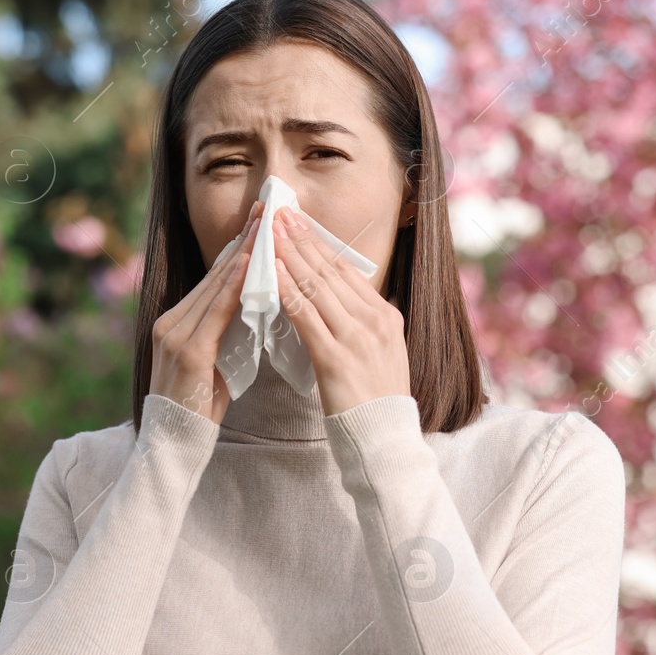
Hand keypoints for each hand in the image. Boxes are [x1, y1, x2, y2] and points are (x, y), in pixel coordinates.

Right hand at [150, 201, 264, 423]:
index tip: (260, 220)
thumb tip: (258, 307)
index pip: (214, 278)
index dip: (238, 248)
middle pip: (214, 273)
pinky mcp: (186, 352)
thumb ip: (228, 333)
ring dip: (243, 254)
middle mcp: (171, 321)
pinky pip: (216, 313)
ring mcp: (174, 334)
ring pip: (215, 286)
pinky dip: (235, 287)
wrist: (173, 446)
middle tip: (266, 207)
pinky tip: (251, 266)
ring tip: (265, 225)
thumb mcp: (216, 362)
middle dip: (243, 239)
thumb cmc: (200, 408)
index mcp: (177, 321)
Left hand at [271, 205, 410, 416]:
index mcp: (386, 316)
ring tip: (269, 233)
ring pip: (316, 287)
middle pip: (330, 271)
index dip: (319, 244)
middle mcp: (374, 321)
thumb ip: (363, 324)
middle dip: (301, 239)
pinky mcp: (336, 359)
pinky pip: (307, 317)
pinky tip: (271, 274)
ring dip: (289, 256)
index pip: (346, 271)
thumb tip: (341, 299)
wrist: (384, 440)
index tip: (298, 222)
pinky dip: (287, 291)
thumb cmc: (375, 402)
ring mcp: (357, 338)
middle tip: (279, 214)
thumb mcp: (381, 353)